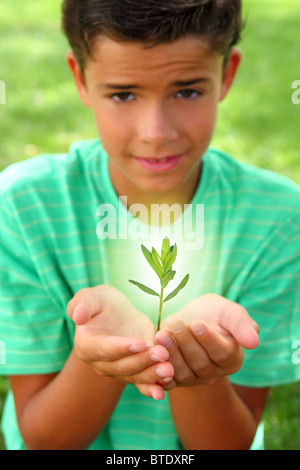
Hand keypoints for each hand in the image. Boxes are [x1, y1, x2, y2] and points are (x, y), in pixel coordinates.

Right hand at [67, 285, 173, 399]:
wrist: (118, 315)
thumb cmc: (102, 303)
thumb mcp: (92, 296)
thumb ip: (82, 304)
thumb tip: (78, 316)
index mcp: (87, 345)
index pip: (104, 349)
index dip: (121, 348)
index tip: (140, 343)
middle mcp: (100, 363)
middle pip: (122, 366)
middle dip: (143, 361)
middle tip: (162, 354)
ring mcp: (117, 371)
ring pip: (135, 376)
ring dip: (152, 375)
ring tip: (169, 370)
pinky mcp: (134, 373)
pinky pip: (142, 384)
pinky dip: (152, 388)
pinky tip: (164, 389)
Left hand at [155, 293, 258, 387]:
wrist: (188, 320)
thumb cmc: (212, 314)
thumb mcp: (228, 311)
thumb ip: (242, 324)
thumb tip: (254, 342)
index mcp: (232, 358)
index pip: (222, 352)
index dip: (208, 338)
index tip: (196, 323)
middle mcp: (214, 373)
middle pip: (200, 362)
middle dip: (185, 341)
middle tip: (174, 322)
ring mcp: (193, 379)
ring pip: (182, 371)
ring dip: (170, 352)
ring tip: (161, 333)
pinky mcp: (174, 381)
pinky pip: (167, 380)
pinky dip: (159, 371)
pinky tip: (152, 354)